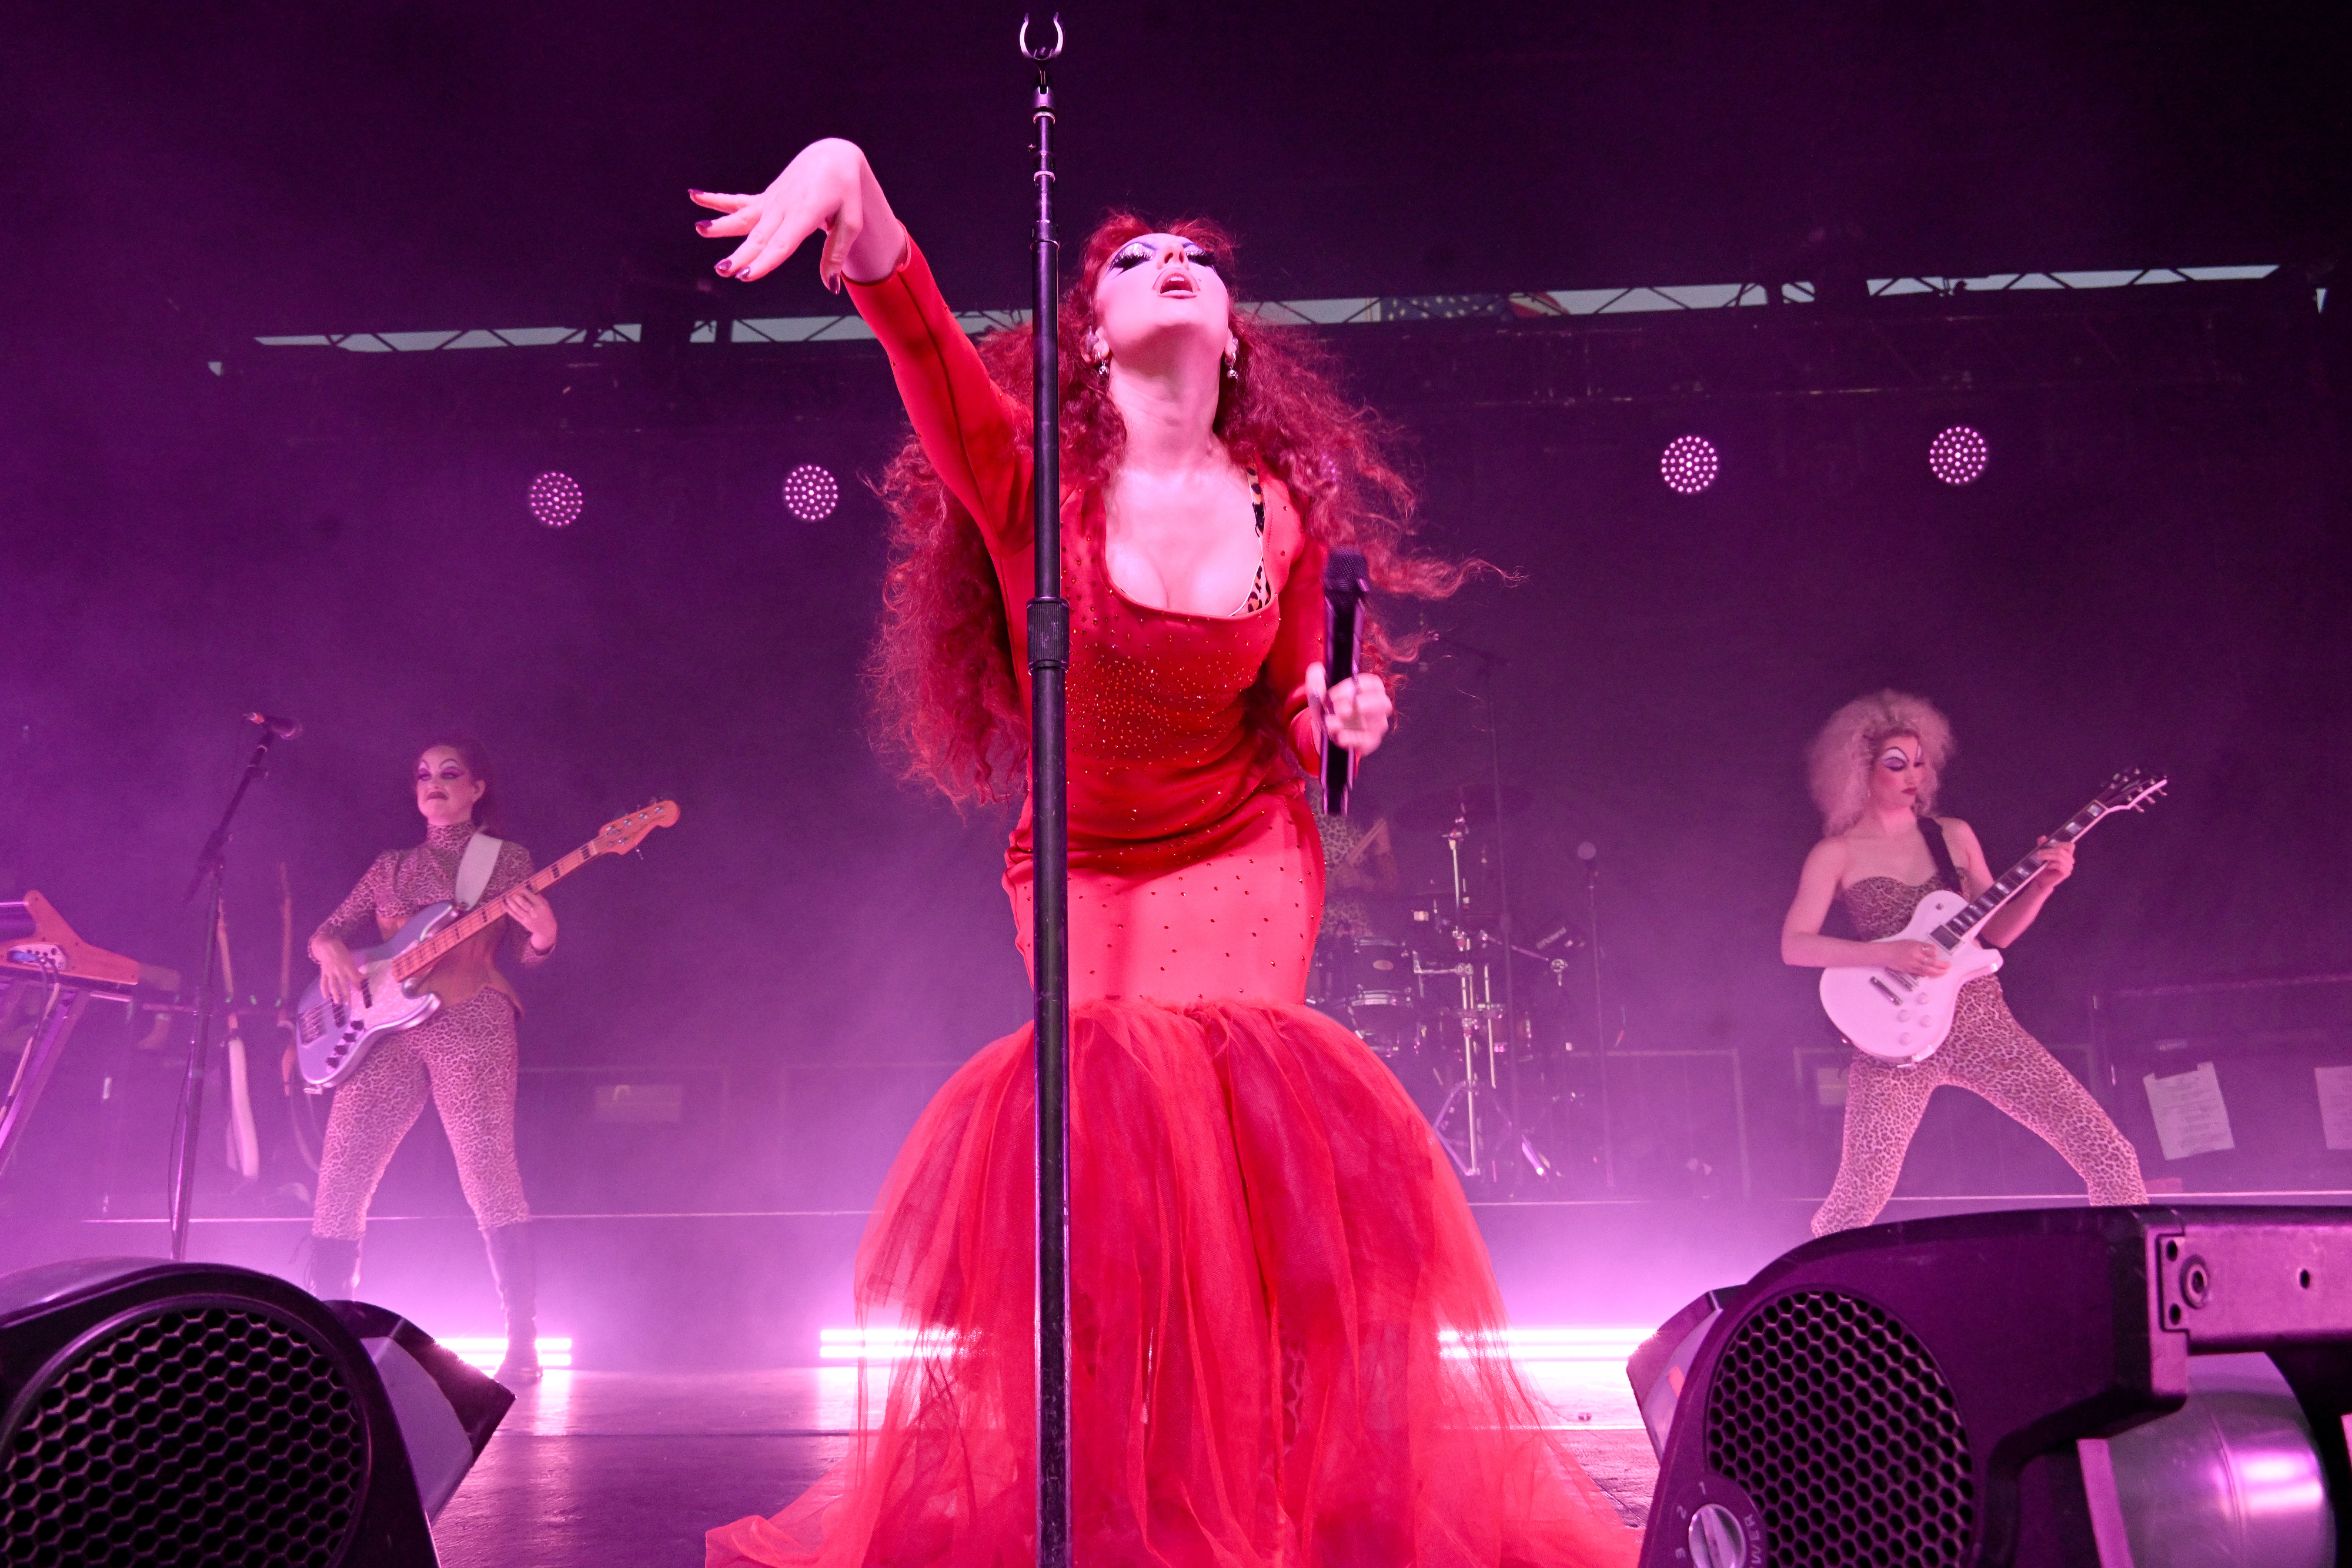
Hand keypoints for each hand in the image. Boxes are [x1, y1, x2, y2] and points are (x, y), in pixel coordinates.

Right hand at [311, 938, 361, 1006]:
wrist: (327, 946)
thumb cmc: (341, 952)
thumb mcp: (350, 959)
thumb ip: (354, 970)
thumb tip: (361, 979)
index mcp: (347, 966)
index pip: (354, 977)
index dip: (358, 984)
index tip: (362, 991)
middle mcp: (339, 970)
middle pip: (343, 984)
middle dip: (347, 994)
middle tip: (349, 1003)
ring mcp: (330, 972)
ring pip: (333, 985)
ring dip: (335, 994)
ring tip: (338, 1002)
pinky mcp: (323, 972)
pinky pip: (323, 982)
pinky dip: (323, 990)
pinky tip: (325, 997)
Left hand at [506, 887, 557, 951]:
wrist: (546, 930)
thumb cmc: (547, 915)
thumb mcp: (546, 905)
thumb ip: (539, 898)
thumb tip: (531, 889)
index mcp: (541, 907)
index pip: (532, 897)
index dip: (526, 892)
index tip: (521, 888)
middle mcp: (534, 912)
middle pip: (523, 904)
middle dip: (517, 897)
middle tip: (513, 893)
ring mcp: (528, 918)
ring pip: (517, 909)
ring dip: (511, 903)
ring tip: (507, 898)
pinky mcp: (523, 922)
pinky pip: (514, 915)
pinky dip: (508, 910)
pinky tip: (504, 906)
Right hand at [691, 138, 905, 289]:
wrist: (834, 156)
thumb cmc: (847, 192)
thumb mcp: (851, 222)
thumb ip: (836, 254)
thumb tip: (831, 287)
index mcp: (806, 214)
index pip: (782, 244)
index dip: (764, 261)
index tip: (746, 275)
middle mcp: (784, 207)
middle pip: (759, 236)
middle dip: (740, 254)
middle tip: (723, 269)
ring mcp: (772, 201)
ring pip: (743, 217)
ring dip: (721, 225)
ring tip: (700, 229)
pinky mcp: (766, 198)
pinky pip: (738, 201)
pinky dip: (716, 199)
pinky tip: (695, 195)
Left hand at [1304, 665, 1392, 758]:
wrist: (1324, 729)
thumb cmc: (1327, 705)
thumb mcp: (1318, 690)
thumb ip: (1316, 679)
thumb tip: (1317, 672)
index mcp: (1368, 689)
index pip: (1372, 683)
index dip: (1352, 687)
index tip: (1332, 695)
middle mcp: (1377, 706)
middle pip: (1382, 702)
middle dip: (1360, 705)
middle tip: (1337, 709)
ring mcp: (1376, 725)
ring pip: (1376, 723)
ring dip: (1351, 723)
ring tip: (1330, 723)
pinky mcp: (1370, 741)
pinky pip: (1368, 741)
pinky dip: (1352, 739)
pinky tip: (1338, 736)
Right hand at [1875, 939, 1950, 976]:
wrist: (1885, 954)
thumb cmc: (1896, 947)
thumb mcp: (1910, 942)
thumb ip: (1921, 946)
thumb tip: (1931, 950)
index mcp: (1916, 947)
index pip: (1931, 950)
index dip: (1936, 952)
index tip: (1938, 953)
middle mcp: (1915, 956)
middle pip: (1932, 962)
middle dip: (1942, 965)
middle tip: (1948, 965)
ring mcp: (1912, 964)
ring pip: (1928, 969)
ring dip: (1938, 972)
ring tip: (1944, 972)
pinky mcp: (1909, 970)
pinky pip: (1921, 973)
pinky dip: (1929, 974)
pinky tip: (1934, 974)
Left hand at [2027, 836, 2075, 886]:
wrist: (2042, 880)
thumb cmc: (2043, 867)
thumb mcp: (2042, 854)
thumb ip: (2042, 845)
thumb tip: (2042, 837)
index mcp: (2067, 854)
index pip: (2070, 845)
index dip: (2061, 844)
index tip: (2050, 845)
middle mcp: (2070, 859)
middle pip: (2061, 851)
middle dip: (2048, 851)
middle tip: (2038, 853)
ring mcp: (2069, 867)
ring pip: (2059, 857)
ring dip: (2047, 856)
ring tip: (2039, 858)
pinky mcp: (2065, 873)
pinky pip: (2059, 865)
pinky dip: (2051, 864)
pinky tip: (2046, 865)